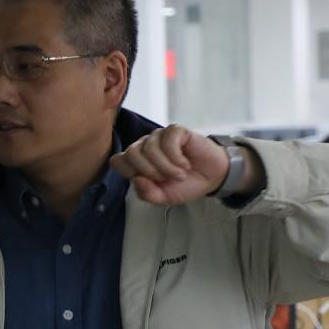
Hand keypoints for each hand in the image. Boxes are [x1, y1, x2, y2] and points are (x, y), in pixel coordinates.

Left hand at [110, 125, 232, 205]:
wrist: (211, 177)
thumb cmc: (185, 185)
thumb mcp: (164, 197)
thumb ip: (147, 194)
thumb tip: (136, 180)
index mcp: (136, 161)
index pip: (117, 161)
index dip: (130, 173)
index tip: (150, 181)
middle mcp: (144, 146)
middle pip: (131, 154)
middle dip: (150, 171)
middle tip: (167, 178)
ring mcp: (159, 136)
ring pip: (149, 148)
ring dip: (167, 167)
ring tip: (180, 174)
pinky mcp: (175, 130)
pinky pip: (167, 141)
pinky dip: (176, 157)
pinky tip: (185, 164)